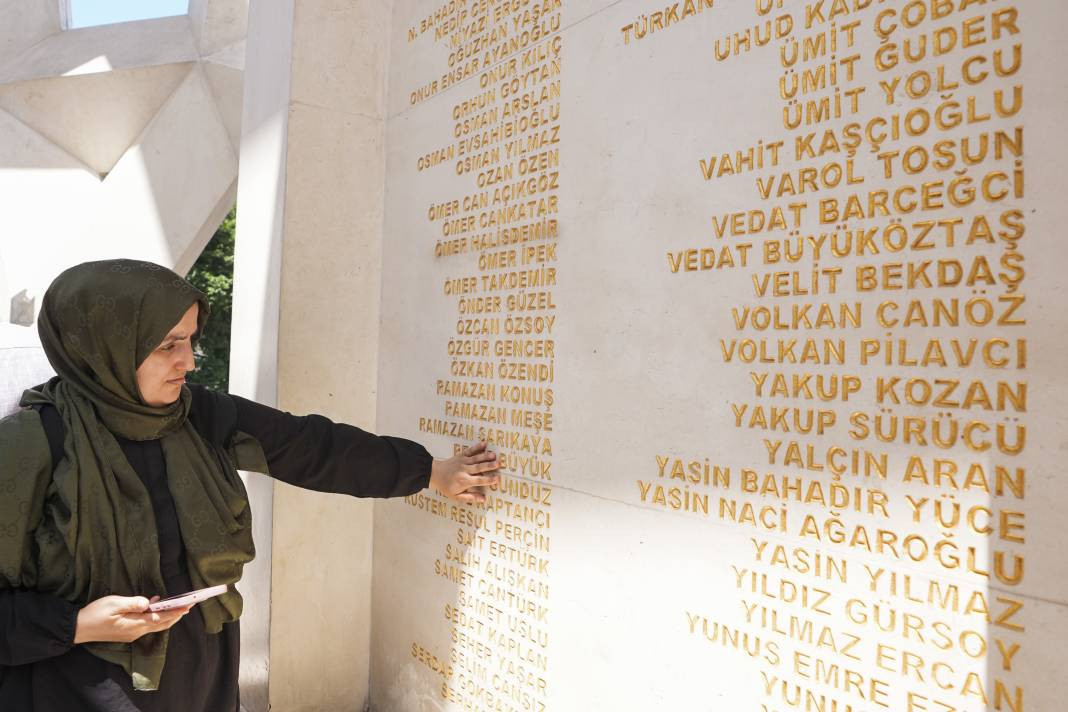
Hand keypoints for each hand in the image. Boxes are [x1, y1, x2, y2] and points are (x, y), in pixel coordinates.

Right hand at [73, 595, 192, 644]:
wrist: (78, 629)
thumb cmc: (95, 614)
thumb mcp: (114, 604)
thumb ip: (132, 603)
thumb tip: (148, 602)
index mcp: (135, 625)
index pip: (161, 618)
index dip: (176, 612)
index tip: (188, 605)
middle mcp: (136, 632)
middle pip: (162, 624)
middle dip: (176, 614)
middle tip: (189, 605)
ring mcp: (132, 634)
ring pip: (155, 625)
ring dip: (167, 616)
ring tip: (178, 606)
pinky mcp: (127, 633)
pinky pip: (146, 625)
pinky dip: (155, 617)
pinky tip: (155, 607)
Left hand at [429, 441, 500, 503]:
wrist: (434, 474)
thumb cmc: (446, 486)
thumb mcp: (456, 496)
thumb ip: (470, 497)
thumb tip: (483, 499)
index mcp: (464, 481)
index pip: (478, 481)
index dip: (488, 480)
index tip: (497, 479)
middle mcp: (464, 471)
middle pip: (479, 468)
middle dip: (489, 466)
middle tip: (498, 464)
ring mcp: (462, 462)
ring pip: (476, 459)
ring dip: (485, 456)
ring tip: (494, 455)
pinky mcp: (461, 456)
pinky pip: (470, 451)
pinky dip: (477, 447)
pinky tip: (484, 444)